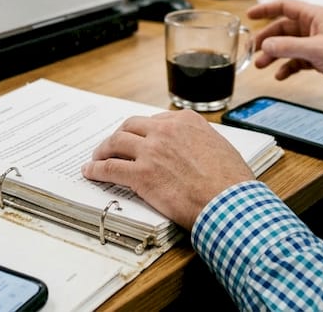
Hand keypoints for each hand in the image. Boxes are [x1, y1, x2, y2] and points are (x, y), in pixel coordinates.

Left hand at [82, 110, 252, 228]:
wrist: (229, 202)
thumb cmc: (231, 182)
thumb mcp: (219, 147)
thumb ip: (199, 142)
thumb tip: (194, 151)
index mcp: (186, 121)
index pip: (155, 120)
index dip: (143, 131)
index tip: (137, 138)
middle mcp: (166, 130)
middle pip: (131, 126)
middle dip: (119, 135)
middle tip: (113, 145)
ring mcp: (152, 151)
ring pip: (116, 142)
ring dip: (103, 149)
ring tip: (98, 157)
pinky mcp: (141, 174)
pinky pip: (111, 168)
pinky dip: (97, 169)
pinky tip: (91, 172)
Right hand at [247, 0, 322, 96]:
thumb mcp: (316, 49)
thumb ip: (288, 47)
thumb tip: (267, 46)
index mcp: (314, 16)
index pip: (285, 6)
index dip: (266, 9)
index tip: (250, 14)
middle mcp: (313, 28)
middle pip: (282, 28)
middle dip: (267, 39)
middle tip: (253, 49)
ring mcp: (315, 43)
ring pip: (287, 46)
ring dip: (274, 55)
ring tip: (262, 65)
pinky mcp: (319, 59)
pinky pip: (296, 60)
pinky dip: (287, 67)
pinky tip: (280, 75)